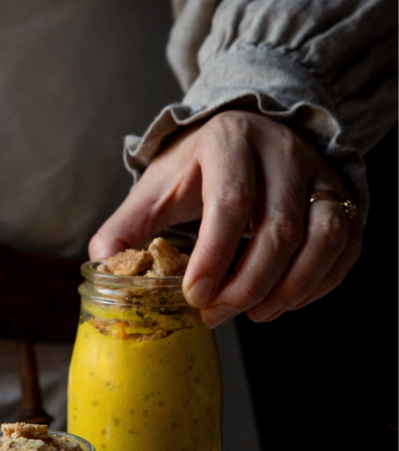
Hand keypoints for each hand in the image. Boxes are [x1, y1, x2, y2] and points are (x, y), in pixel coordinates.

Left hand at [90, 110, 361, 325]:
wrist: (243, 136)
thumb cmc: (195, 170)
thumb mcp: (154, 189)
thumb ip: (124, 228)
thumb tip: (102, 270)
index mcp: (228, 142)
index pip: (229, 203)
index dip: (214, 256)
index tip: (195, 296)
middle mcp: (281, 150)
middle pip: (279, 227)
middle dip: (248, 283)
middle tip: (219, 314)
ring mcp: (318, 172)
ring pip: (324, 236)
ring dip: (292, 287)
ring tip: (257, 313)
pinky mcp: (342, 195)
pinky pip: (347, 244)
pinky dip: (322, 282)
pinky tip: (288, 300)